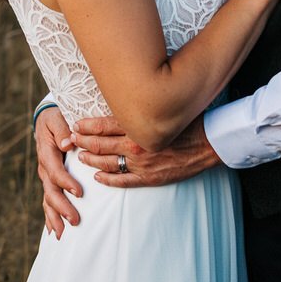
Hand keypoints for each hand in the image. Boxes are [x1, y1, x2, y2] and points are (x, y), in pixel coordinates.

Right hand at [35, 106, 82, 236]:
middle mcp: (44, 167)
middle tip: (75, 220)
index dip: (66, 182)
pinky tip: (54, 232)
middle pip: (51, 191)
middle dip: (62, 207)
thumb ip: (62, 129)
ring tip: (62, 235)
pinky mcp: (50, 181)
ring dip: (54, 217)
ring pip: (48, 200)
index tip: (79, 192)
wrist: (46, 118)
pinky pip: (48, 201)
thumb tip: (68, 143)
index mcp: (47, 152)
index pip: (55, 171)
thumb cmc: (56, 116)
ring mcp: (46, 176)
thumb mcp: (57, 117)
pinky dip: (50, 217)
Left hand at [72, 115, 221, 187]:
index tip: (76, 124)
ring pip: (108, 164)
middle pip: (101, 145)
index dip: (87, 126)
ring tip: (80, 157)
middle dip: (83, 142)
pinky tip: (98, 177)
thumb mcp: (162, 109)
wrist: (209, 142)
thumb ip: (142, 108)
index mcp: (138, 126)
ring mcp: (141, 164)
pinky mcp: (149, 178)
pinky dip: (108, 180)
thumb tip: (124, 100)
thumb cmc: (187, 121)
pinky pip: (123, 182)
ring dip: (91, 161)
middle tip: (72, 139)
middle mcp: (136, 145)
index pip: (104, 126)